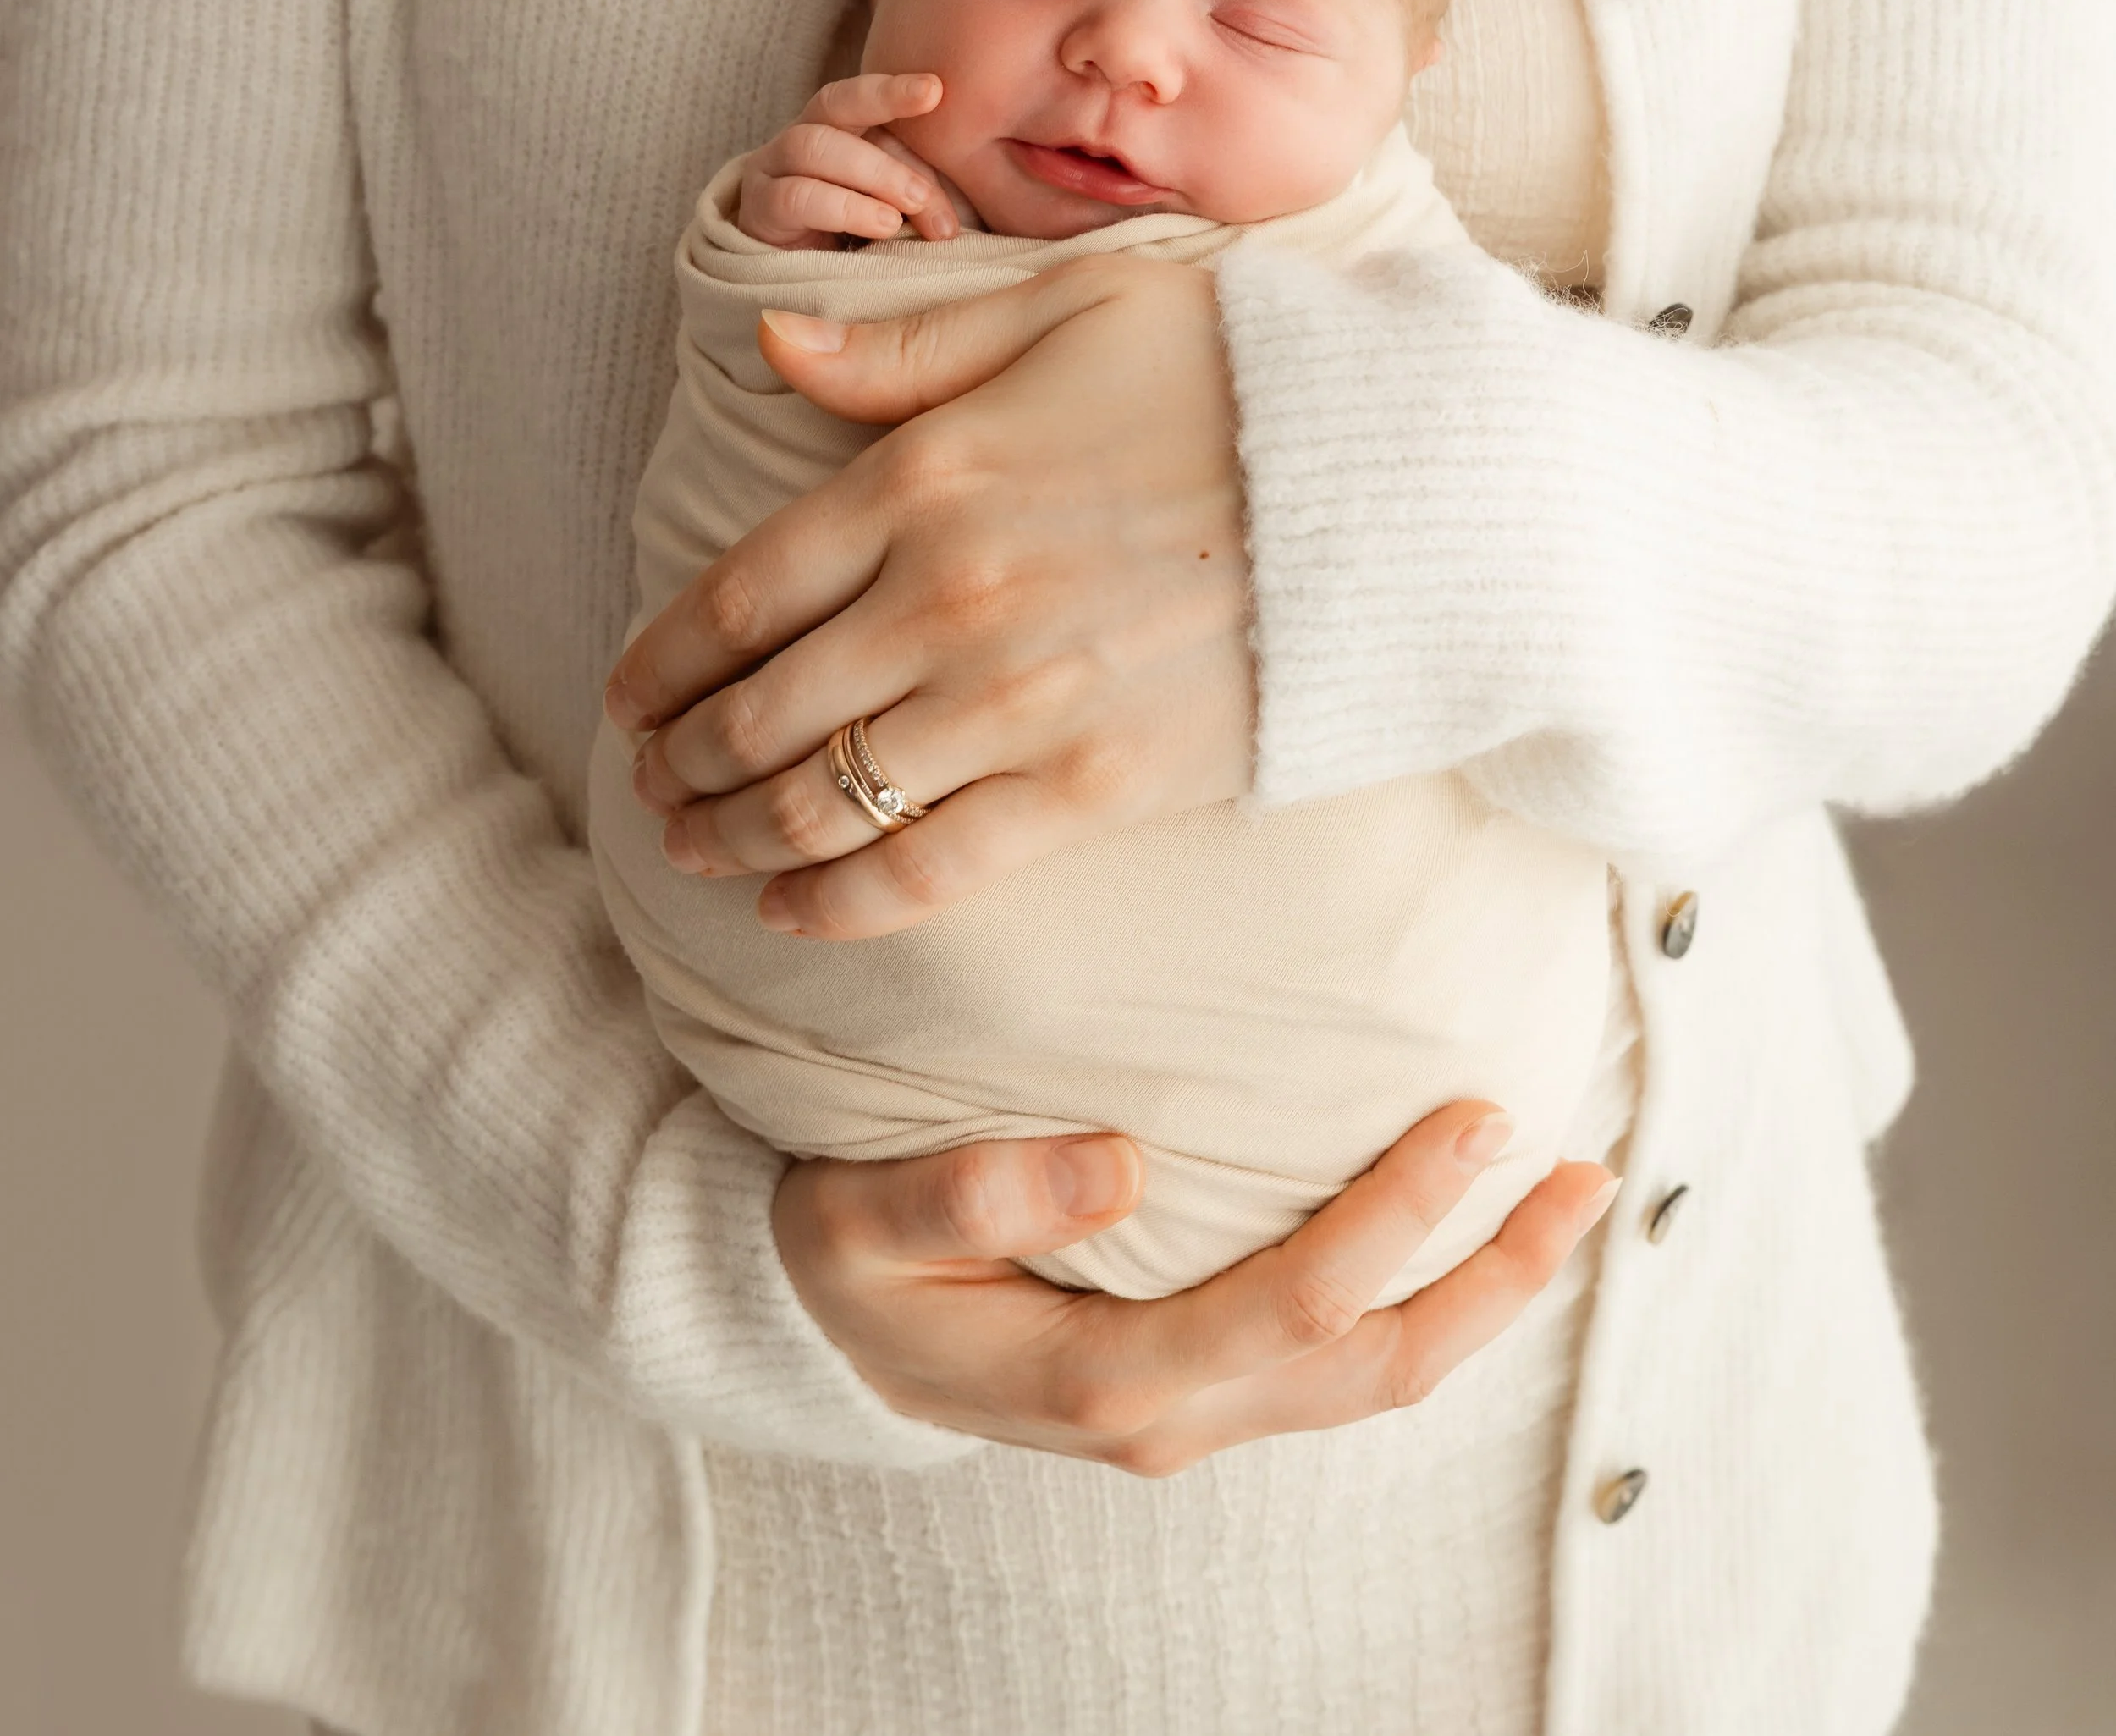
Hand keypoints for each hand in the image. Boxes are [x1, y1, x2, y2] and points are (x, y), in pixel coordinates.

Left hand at [609, 257, 1249, 937]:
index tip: (628, 699)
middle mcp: (946, 598)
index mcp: (925, 478)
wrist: (1401, 485)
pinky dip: (839, 903)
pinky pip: (930, 869)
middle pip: (759, 711)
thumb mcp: (1067, 310)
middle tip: (652, 787)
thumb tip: (771, 343)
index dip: (662, 661)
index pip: (738, 593)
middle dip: (681, 763)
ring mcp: (1017, 701)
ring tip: (696, 850)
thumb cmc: (1237, 373)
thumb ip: (905, 346)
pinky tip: (792, 912)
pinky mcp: (1094, 786)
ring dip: (732, 838)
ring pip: (820, 799)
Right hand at [736, 72, 958, 247]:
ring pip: (811, 144)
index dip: (894, 90)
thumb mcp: (901, 213)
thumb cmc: (862, 248)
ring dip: (868, 175)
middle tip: (925, 195)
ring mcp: (771, 170)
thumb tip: (969, 199)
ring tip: (903, 214)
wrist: (798, 301)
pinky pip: (795, 196)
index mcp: (837, 128)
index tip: (936, 90)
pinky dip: (842, 207)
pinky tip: (879, 226)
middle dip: (886, 133)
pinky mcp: (757, 211)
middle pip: (834, 105)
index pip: (860, 95)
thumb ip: (925, 195)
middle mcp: (799, 137)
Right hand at [773, 1102, 1618, 1472]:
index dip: (1396, 1218)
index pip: (1292, 1304)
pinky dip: (1426, 1296)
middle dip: (1492, 1274)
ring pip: (1378, 1376)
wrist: (822, 1328)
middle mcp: (1173, 1414)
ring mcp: (1198, 1411)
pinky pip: (1344, 1356)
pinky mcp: (1208, 1384)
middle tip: (1579, 1163)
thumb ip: (966, 1197)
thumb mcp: (854, 1222)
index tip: (1476, 1118)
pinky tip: (1468, 1226)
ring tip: (1569, 1195)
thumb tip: (1117, 1164)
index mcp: (1103, 1378)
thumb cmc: (842, 1259)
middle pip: (1375, 1363)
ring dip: (1484, 1295)